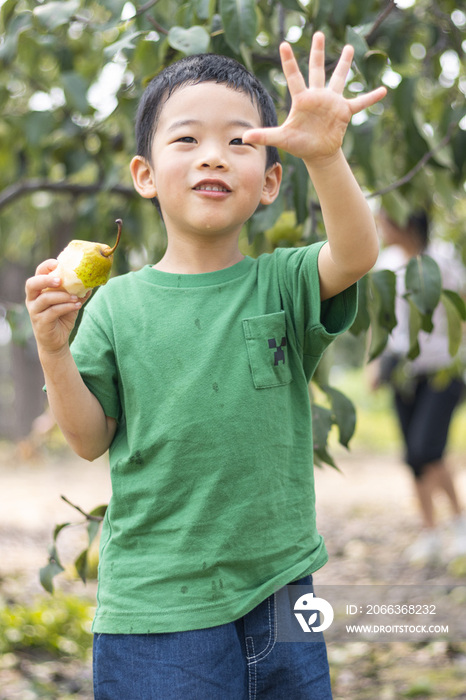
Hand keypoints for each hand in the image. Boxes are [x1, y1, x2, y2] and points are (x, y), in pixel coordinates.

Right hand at [25, 259, 89, 356]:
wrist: (57, 342)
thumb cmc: (62, 318)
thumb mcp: (71, 302)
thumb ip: (78, 292)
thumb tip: (91, 281)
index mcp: (38, 290)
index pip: (38, 273)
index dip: (46, 267)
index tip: (58, 263)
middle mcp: (32, 299)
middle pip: (32, 284)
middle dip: (46, 279)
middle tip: (60, 280)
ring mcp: (35, 311)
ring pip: (45, 298)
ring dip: (62, 296)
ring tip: (76, 297)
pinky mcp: (40, 322)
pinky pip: (52, 311)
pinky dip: (66, 307)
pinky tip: (77, 305)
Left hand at [243, 32, 386, 163]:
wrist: (317, 153)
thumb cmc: (299, 144)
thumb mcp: (282, 139)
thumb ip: (264, 135)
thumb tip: (244, 137)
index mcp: (302, 99)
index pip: (294, 76)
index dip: (289, 61)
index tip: (284, 44)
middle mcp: (317, 96)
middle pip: (318, 70)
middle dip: (318, 52)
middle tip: (319, 34)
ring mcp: (332, 102)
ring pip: (339, 79)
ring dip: (345, 65)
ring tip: (350, 48)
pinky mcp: (344, 111)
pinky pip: (360, 102)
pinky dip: (371, 97)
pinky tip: (383, 91)